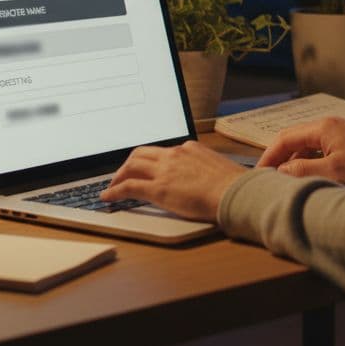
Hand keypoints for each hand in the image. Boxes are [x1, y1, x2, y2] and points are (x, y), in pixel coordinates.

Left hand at [100, 141, 246, 221]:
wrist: (236, 194)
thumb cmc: (235, 187)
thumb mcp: (220, 169)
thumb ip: (208, 167)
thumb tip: (212, 175)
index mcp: (190, 148)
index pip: (163, 151)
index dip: (150, 160)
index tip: (146, 167)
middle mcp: (175, 154)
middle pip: (141, 153)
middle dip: (128, 164)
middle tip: (123, 175)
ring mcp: (165, 170)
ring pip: (131, 165)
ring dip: (119, 175)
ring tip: (113, 186)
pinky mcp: (158, 188)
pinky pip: (129, 186)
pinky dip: (115, 191)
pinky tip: (108, 197)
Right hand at [255, 117, 344, 183]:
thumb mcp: (334, 170)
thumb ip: (304, 170)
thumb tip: (280, 173)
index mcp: (320, 127)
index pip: (283, 139)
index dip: (268, 157)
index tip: (258, 174)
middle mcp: (325, 125)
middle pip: (292, 139)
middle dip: (278, 158)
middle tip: (268, 178)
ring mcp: (335, 131)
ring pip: (304, 144)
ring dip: (293, 160)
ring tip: (285, 180)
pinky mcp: (344, 140)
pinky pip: (317, 148)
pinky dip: (307, 160)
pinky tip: (308, 174)